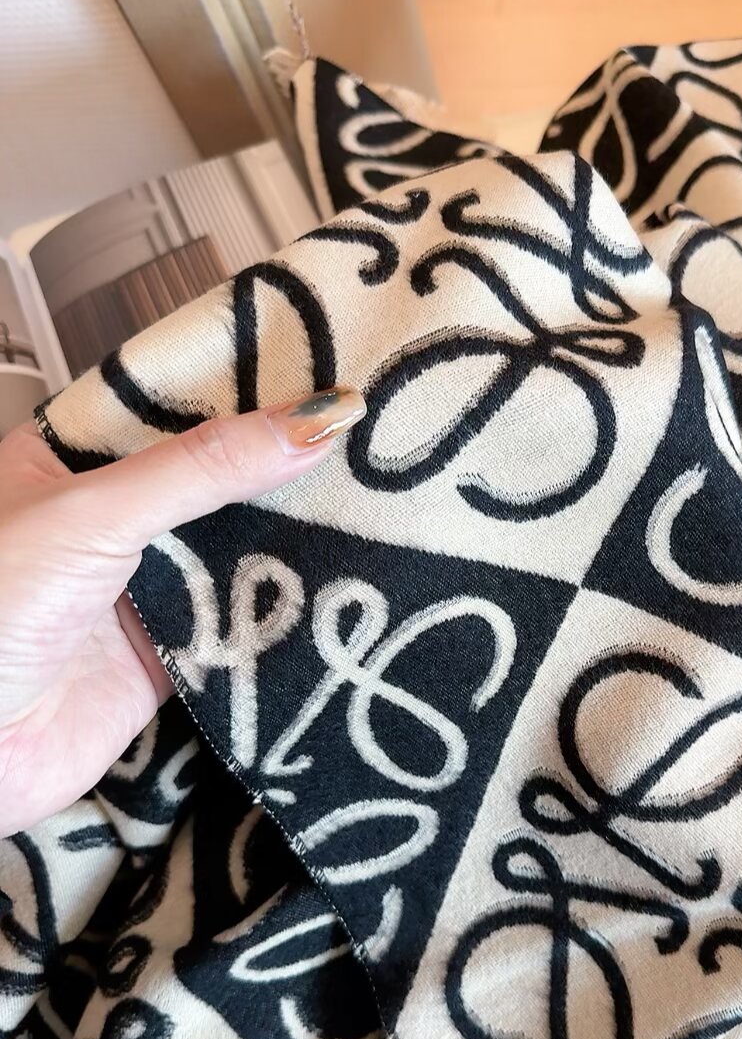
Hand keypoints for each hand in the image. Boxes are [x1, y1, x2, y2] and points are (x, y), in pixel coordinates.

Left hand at [0, 387, 364, 836]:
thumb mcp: (95, 514)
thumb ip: (202, 469)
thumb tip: (307, 423)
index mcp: (71, 463)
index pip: (175, 410)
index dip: (246, 393)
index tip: (323, 378)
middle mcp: (110, 523)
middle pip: (215, 485)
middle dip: (281, 473)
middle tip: (364, 442)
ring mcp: (141, 593)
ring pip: (235, 556)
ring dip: (290, 544)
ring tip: (374, 506)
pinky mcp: (168, 660)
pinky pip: (239, 631)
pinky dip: (281, 618)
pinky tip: (339, 590)